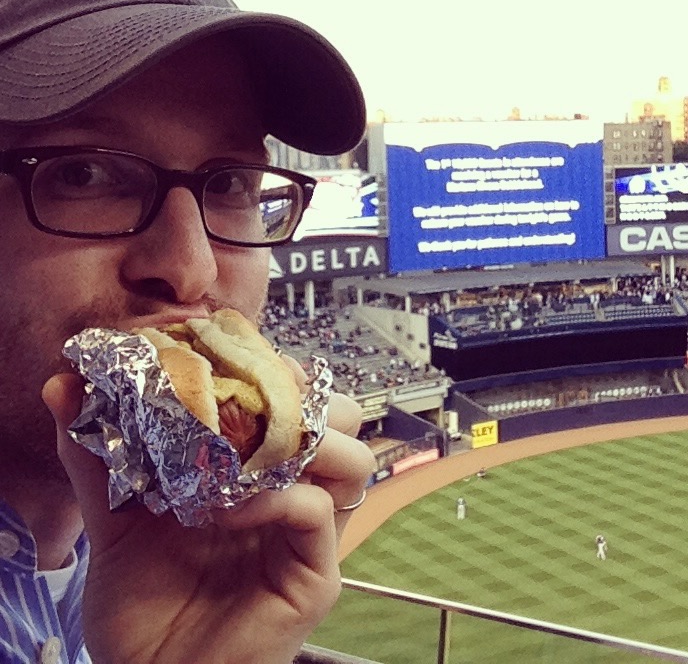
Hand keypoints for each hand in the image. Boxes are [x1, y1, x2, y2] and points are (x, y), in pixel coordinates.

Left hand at [43, 373, 375, 663]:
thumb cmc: (142, 602)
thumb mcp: (114, 516)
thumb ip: (95, 453)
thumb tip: (63, 384)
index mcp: (263, 469)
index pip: (299, 398)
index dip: (277, 370)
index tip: (232, 355)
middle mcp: (298, 493)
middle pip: (344, 415)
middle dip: (304, 396)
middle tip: (251, 398)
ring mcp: (313, 535)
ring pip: (354, 457)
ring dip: (303, 440)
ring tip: (243, 455)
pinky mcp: (316, 575)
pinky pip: (320, 511)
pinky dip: (276, 498)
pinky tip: (226, 509)